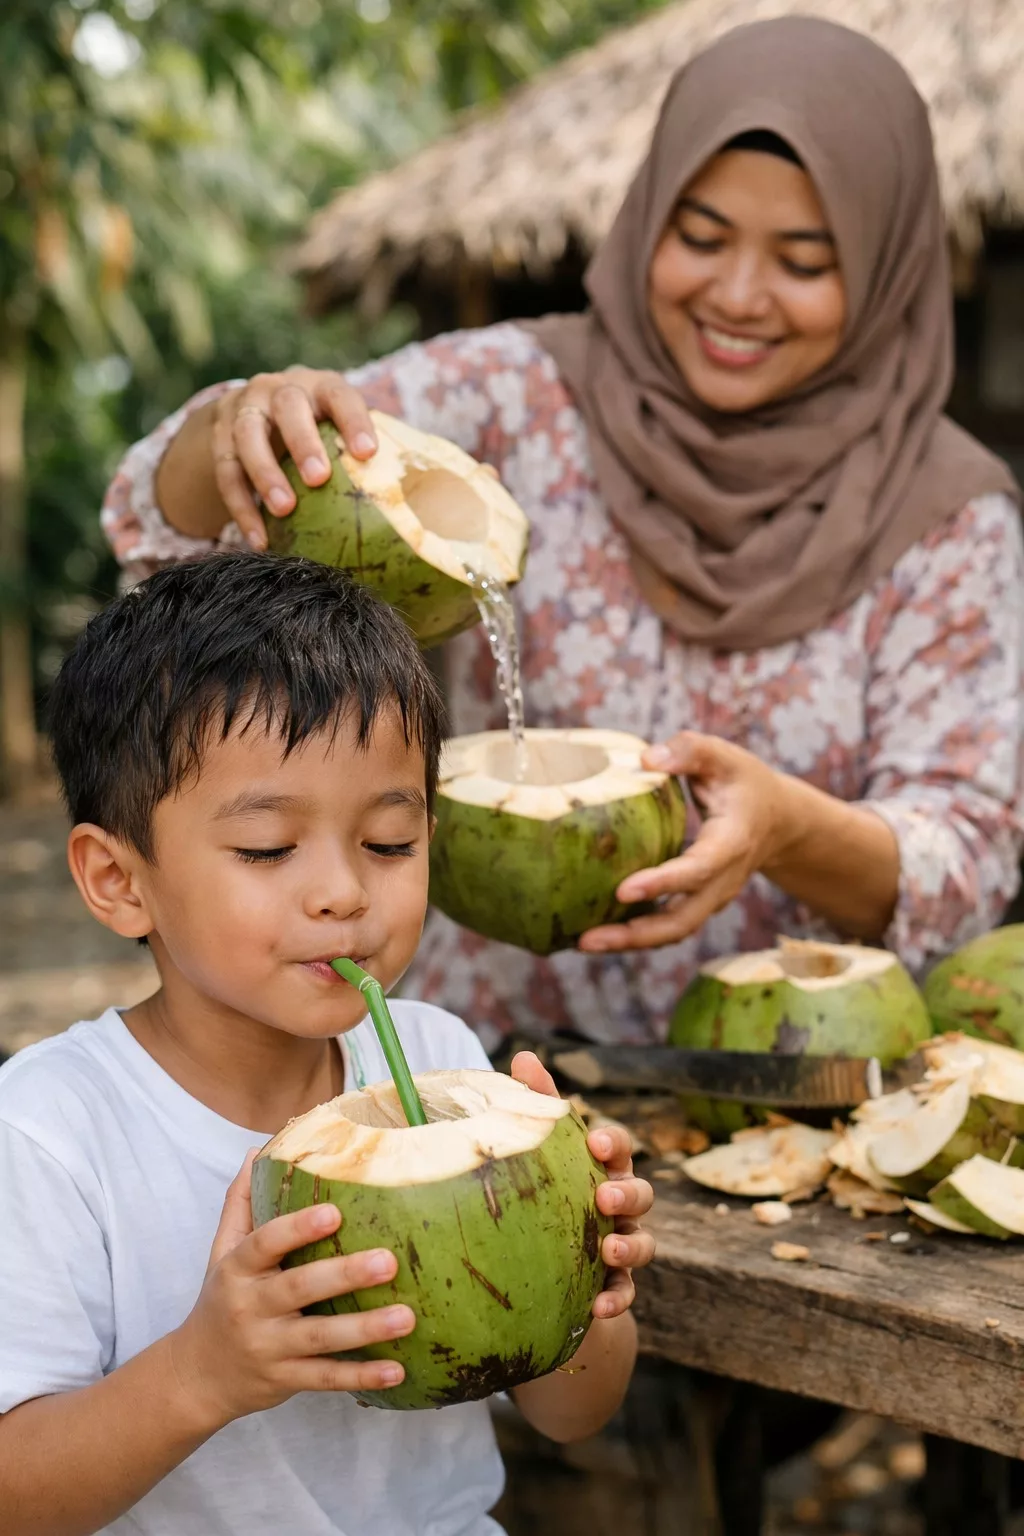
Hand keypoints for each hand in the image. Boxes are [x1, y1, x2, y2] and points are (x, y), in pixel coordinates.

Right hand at [168, 1151, 413, 1427]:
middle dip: (344, 1276)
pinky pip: (326, 1379)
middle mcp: (250, 1308)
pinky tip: (397, 1370)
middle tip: (389, 1261)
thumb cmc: (221, 1301)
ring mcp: (268, 1348)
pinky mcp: (285, 1380)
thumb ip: (240, 1204)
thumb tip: (258, 1150)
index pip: (264, 1244)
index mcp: (237, 1269)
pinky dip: (361, 1376)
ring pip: (319, 1339)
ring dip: (365, 1329)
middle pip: (298, 1289)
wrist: (195, 1377)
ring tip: (407, 1317)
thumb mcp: (221, 1252)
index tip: (334, 1212)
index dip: (297, 1228)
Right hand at [211, 368, 377, 548]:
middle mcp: (278, 389)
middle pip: (288, 406)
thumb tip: (412, 502)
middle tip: (318, 479)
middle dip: (303, 441)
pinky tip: (259, 539)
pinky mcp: (219, 436)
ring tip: (284, 509)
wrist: (253, 415)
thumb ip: (362, 454)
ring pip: (247, 435)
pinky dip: (241, 507)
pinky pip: (226, 471)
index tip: (367, 453)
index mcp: (319, 387)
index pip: (340, 395)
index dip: (353, 421)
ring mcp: (244, 408)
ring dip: (265, 472)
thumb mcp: (335, 428)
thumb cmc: (316, 432)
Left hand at [511, 1053, 654, 1318]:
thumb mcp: (540, 1150)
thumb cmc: (545, 1190)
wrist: (544, 1264)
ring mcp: (622, 1244)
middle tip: (603, 1196)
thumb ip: (537, 1103)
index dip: (611, 1143)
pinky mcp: (614, 1285)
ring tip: (610, 1249)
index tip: (592, 1141)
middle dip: (628, 1192)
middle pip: (641, 1193)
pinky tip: (599, 1306)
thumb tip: (524, 1055)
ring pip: (643, 1243)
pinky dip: (618, 1299)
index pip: (616, 1147)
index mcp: (602, 1168)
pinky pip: (626, 1293)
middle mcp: (619, 1204)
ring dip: (631, 1246)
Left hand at [579, 730, 789, 952]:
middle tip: (586, 939)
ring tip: (583, 942)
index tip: (623, 890)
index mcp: (731, 843)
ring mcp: (711, 898)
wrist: (778, 820)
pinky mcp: (697, 903)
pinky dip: (635, 934)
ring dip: (629, 941)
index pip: (698, 870)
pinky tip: (597, 931)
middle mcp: (723, 880)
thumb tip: (646, 760)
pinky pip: (667, 926)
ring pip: (673, 931)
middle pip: (682, 920)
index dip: (663, 883)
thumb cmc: (744, 783)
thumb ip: (689, 751)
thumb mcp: (724, 757)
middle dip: (635, 935)